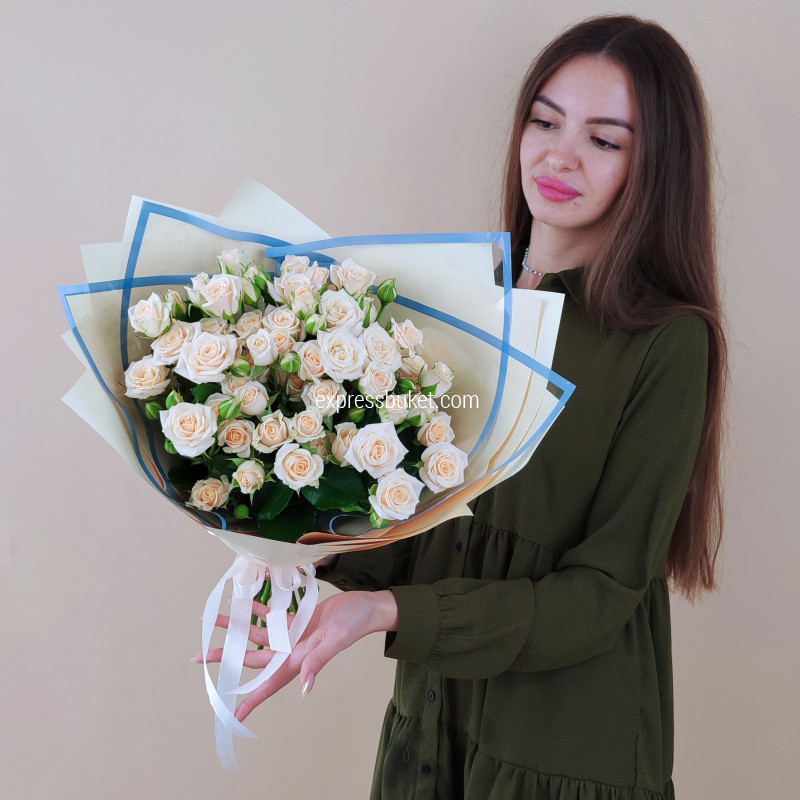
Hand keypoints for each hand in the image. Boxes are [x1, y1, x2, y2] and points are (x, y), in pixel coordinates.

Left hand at [196, 589, 397, 721]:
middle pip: (252, 659)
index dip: (250, 702)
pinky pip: (271, 617)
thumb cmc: (354, 622)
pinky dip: (256, 611)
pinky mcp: (297, 621)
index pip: (268, 684)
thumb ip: (318, 662)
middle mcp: (291, 651)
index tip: (230, 715)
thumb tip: (304, 688)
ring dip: (236, 629)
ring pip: (256, 636)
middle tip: (198, 656)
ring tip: (213, 620)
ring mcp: (293, 636)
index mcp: (298, 660)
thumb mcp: (336, 639)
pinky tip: (244, 603)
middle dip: (225, 656)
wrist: (367, 607)